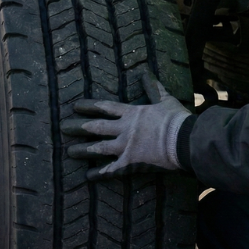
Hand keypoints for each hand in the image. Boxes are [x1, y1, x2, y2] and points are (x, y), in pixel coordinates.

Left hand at [62, 72, 191, 180]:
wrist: (185, 140)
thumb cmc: (177, 119)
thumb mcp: (164, 100)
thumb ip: (153, 87)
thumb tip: (146, 72)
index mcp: (132, 114)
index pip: (105, 107)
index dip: (89, 106)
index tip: (75, 106)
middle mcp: (124, 129)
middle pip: (96, 127)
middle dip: (78, 127)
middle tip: (63, 127)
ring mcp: (126, 147)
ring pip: (99, 148)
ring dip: (83, 150)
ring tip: (69, 152)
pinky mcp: (131, 163)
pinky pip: (111, 170)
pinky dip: (99, 174)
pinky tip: (87, 176)